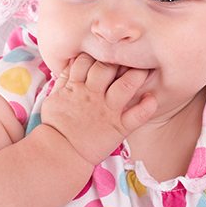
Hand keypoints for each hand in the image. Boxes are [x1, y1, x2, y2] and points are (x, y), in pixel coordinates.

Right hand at [41, 53, 156, 165]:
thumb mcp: (53, 98)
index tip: (105, 53)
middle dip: (119, 58)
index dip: (97, 53)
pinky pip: (137, 115)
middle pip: (108, 67)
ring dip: (138, 75)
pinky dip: (148, 106)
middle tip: (129, 56)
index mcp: (76, 87)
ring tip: (145, 70)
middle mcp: (92, 95)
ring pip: (126, 85)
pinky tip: (151, 98)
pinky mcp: (118, 128)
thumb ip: (63, 79)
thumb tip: (72, 62)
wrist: (60, 153)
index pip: (87, 60)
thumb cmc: (56, 126)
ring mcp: (107, 111)